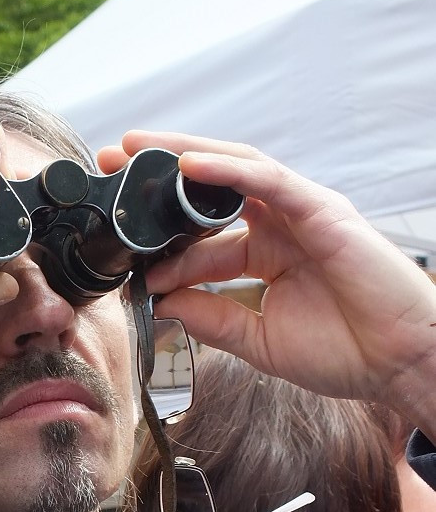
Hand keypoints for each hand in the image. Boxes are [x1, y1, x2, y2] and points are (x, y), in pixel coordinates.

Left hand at [98, 132, 435, 427]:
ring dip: (182, 155)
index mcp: (265, 256)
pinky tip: (188, 165)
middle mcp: (279, 228)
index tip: (123, 257)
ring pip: (234, 171)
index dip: (161, 248)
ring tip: (135, 148)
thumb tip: (161, 302)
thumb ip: (212, 318)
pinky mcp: (321, 210)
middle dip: (158, 177)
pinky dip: (227, 171)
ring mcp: (299, 214)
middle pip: (209, 191)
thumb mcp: (259, 340)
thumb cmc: (344, 352)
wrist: (399, 364)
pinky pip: (268, 181)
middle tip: (111, 166)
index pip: (202, 243)